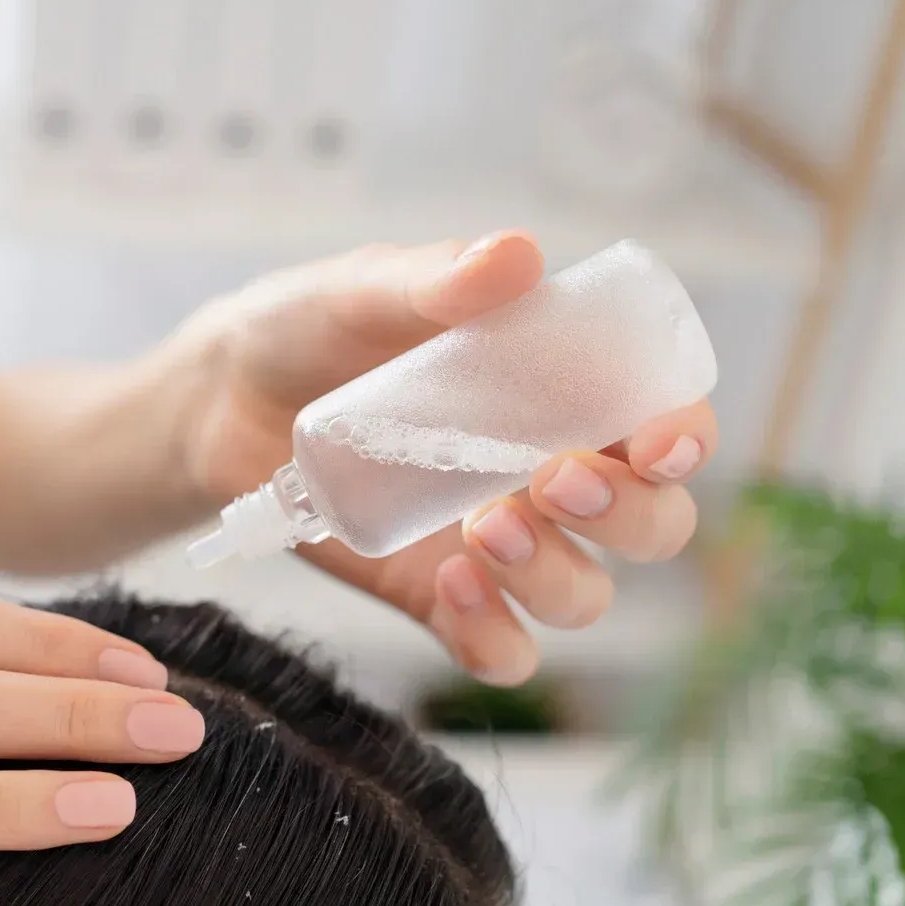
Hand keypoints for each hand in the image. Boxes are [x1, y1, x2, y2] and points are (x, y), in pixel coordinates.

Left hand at [172, 231, 717, 684]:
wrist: (220, 400)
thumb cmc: (309, 327)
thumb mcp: (363, 291)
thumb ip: (434, 279)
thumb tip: (513, 256)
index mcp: (561, 389)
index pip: (665, 421)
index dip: (684, 438)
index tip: (652, 442)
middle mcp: (549, 473)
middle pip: (654, 524)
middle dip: (630, 516)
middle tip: (552, 480)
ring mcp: (499, 543)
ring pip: (587, 595)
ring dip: (558, 576)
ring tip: (483, 533)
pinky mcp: (438, 595)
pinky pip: (503, 649)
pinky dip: (495, 636)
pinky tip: (449, 587)